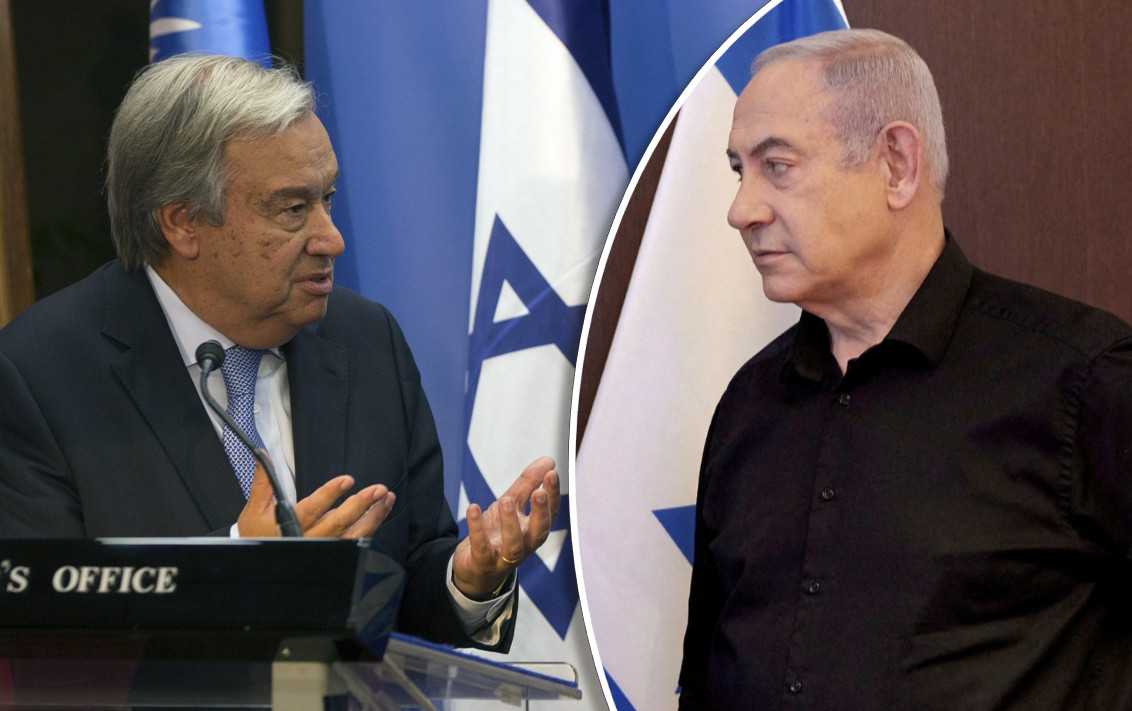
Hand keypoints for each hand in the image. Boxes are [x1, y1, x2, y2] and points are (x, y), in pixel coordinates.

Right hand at [236, 461, 394, 537]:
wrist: (258, 563)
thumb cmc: (257, 532)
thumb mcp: (255, 508)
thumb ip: (263, 482)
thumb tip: (264, 455)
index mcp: (289, 526)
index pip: (312, 509)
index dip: (330, 494)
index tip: (347, 480)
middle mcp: (308, 540)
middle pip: (338, 523)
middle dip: (360, 505)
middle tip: (378, 489)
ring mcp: (323, 549)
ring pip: (352, 535)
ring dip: (373, 516)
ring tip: (386, 498)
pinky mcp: (333, 552)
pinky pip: (356, 542)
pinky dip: (371, 526)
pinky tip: (381, 511)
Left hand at [451, 456, 560, 597]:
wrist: (474, 570)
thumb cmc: (497, 534)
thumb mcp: (512, 505)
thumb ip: (528, 484)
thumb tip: (549, 460)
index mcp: (533, 530)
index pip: (550, 514)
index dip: (553, 495)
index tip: (552, 473)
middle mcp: (524, 546)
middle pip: (539, 533)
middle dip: (540, 513)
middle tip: (539, 492)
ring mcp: (504, 558)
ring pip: (513, 546)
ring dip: (510, 523)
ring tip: (505, 500)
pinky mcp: (483, 563)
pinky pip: (482, 548)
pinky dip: (477, 530)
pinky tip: (473, 508)